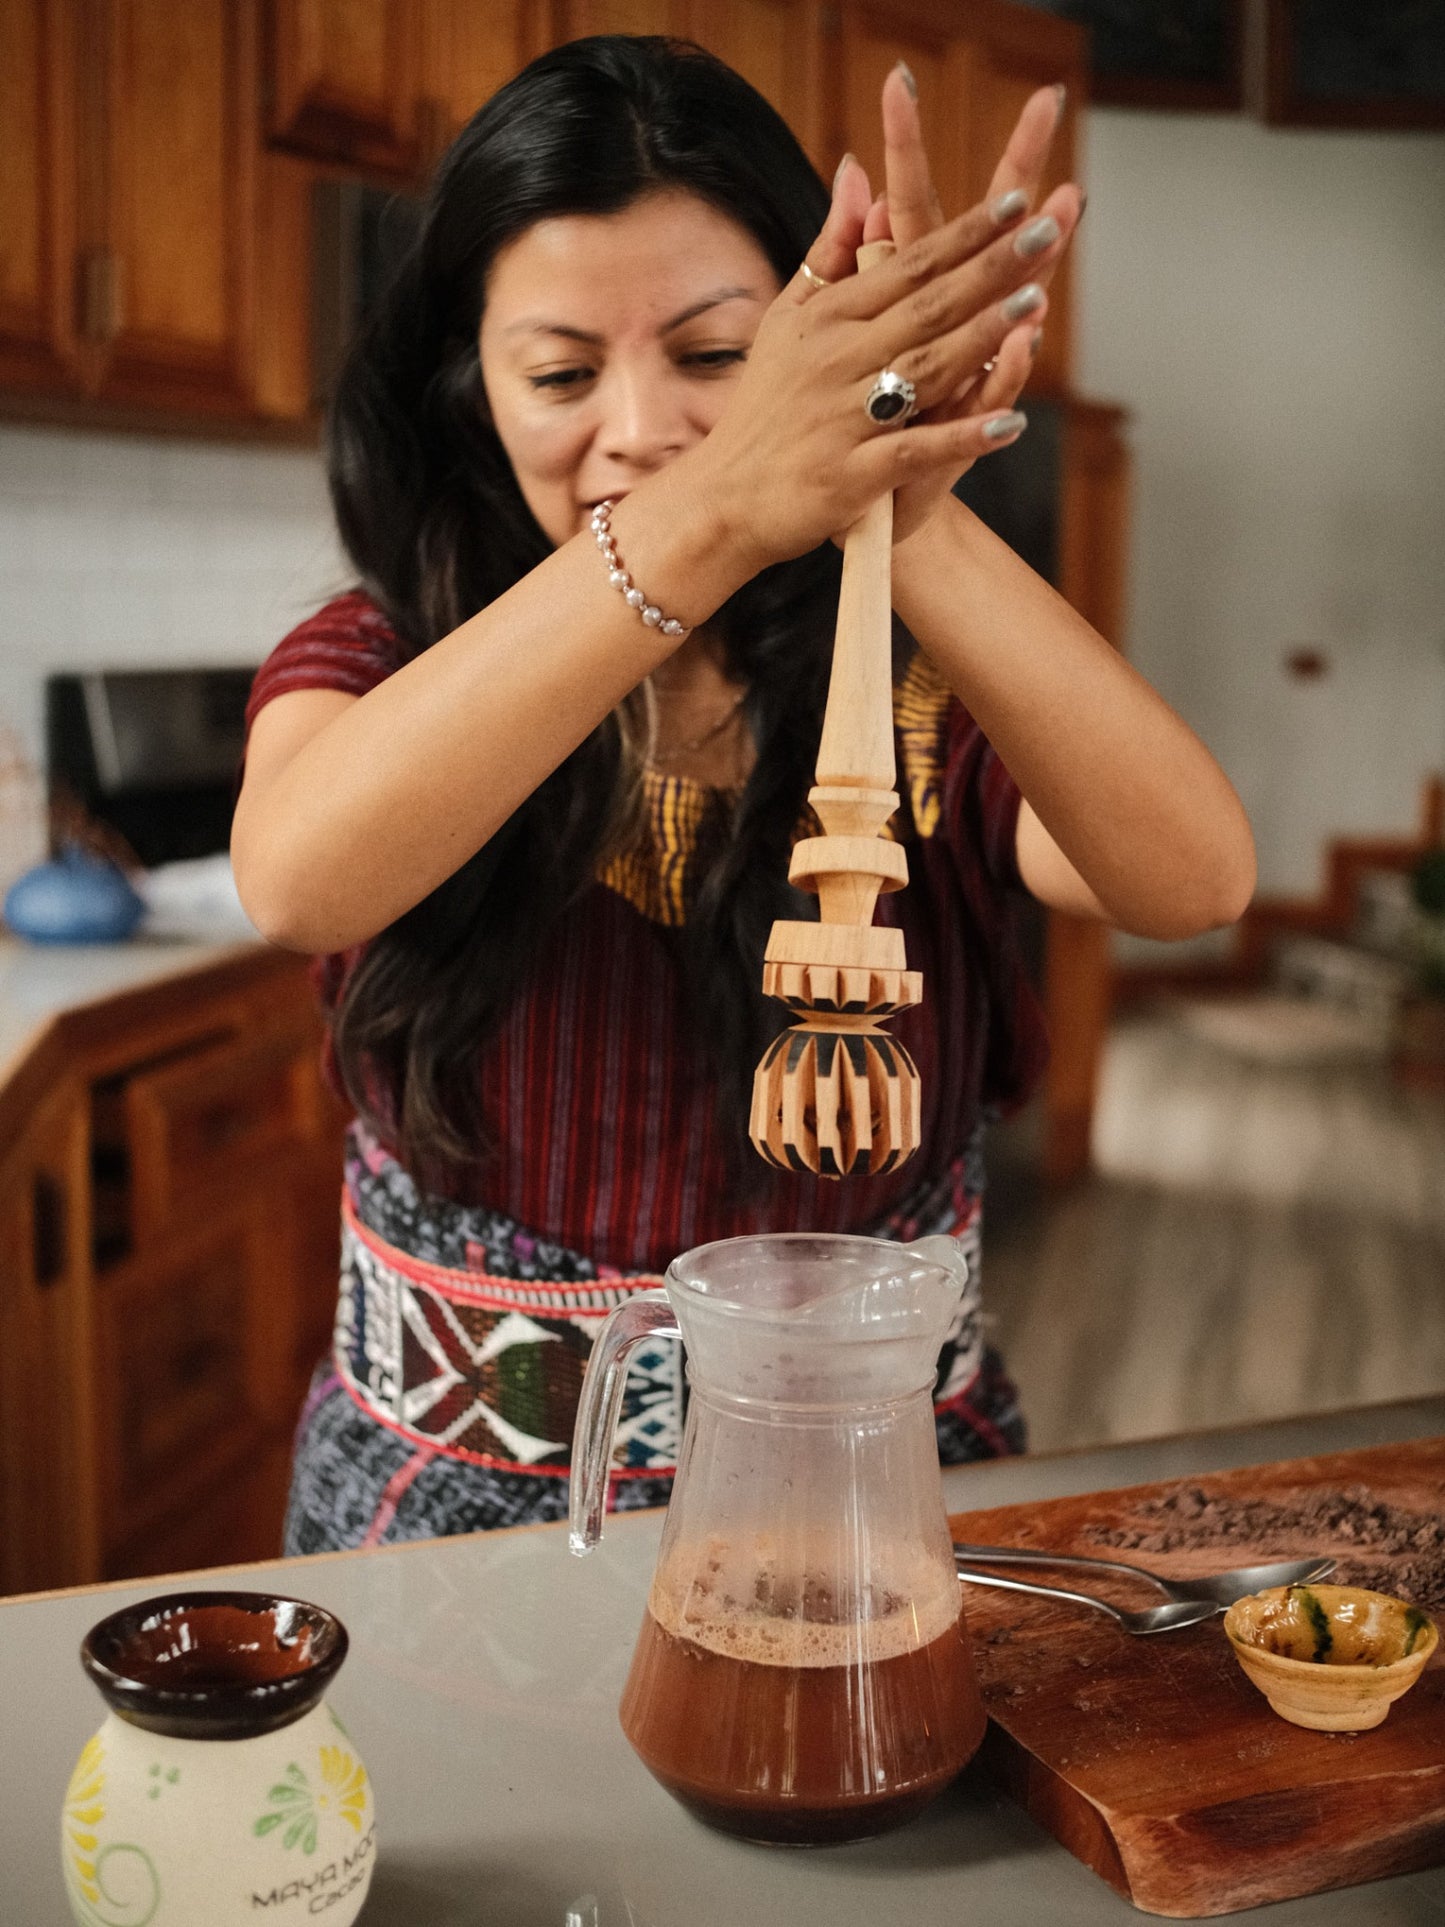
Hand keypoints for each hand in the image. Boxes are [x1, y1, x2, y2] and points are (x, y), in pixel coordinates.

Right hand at [691, 131, 1079, 574]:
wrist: (724, 499)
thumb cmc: (763, 408)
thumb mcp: (787, 320)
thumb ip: (829, 250)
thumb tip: (859, 172)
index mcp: (827, 319)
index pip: (908, 265)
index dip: (965, 233)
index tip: (1017, 201)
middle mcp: (835, 360)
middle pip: (926, 306)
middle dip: (989, 267)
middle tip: (1047, 229)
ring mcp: (844, 418)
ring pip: (923, 367)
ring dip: (982, 336)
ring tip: (1035, 303)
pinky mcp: (850, 475)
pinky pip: (914, 450)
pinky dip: (961, 439)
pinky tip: (1009, 425)